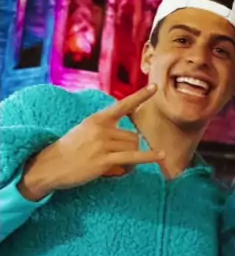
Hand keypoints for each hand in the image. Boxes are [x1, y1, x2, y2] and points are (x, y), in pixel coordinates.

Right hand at [19, 84, 165, 200]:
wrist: (51, 165)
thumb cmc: (69, 151)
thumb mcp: (85, 131)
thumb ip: (105, 130)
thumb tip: (130, 141)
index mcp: (97, 119)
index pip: (122, 105)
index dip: (140, 97)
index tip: (154, 87)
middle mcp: (101, 128)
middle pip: (133, 136)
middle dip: (131, 149)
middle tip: (119, 161)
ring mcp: (103, 144)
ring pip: (133, 148)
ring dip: (132, 160)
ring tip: (117, 168)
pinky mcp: (104, 160)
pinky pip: (133, 158)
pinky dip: (149, 157)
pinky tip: (162, 156)